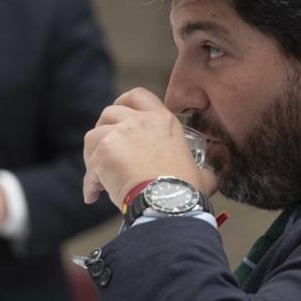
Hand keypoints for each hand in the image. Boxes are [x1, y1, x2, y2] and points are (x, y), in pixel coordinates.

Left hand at [82, 88, 216, 207]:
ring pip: (94, 135)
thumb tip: (211, 177)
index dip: (123, 103)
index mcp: (163, 120)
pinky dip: (89, 179)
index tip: (118, 118)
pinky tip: (94, 194)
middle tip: (105, 150)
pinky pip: (89, 162)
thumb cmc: (184, 192)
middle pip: (110, 112)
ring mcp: (119, 133)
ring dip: (93, 155)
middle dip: (104, 129)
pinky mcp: (103, 150)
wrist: (166, 204)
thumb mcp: (202, 175)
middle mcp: (139, 121)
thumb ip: (204, 171)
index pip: (137, 95)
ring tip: (99, 177)